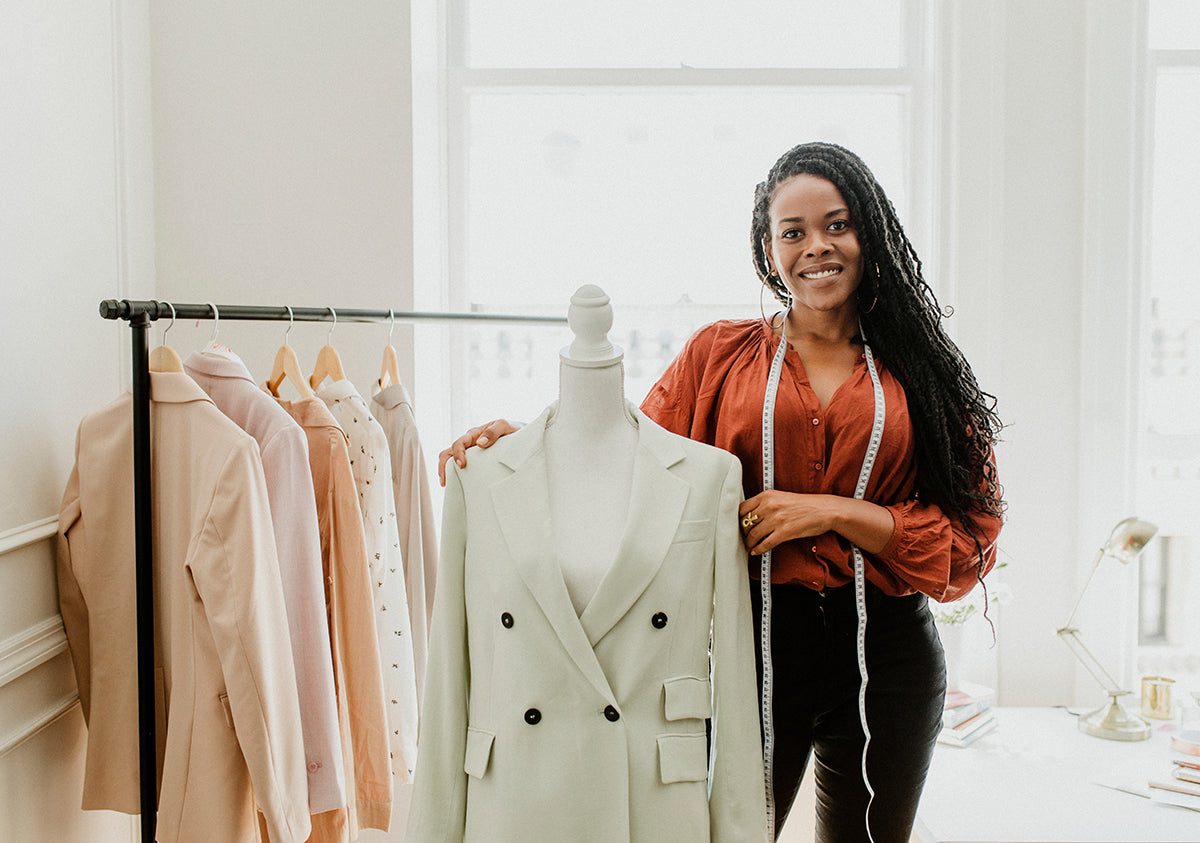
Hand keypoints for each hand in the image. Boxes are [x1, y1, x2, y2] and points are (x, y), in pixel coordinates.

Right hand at [437, 419, 519, 485]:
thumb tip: (480, 443)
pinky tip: (457, 485)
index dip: (457, 454)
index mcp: (474, 434)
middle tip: (445, 481)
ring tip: (446, 485)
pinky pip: (461, 467)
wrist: (523, 436)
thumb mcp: (505, 426)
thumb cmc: (514, 429)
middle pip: (448, 452)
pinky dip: (455, 475)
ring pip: (450, 460)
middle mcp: (469, 443)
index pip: (459, 443)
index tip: (461, 465)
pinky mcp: (476, 462)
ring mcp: (471, 453)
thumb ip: (493, 432)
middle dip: (443, 466)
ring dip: (446, 471)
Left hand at [738, 492, 893, 555]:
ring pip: (753, 535)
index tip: (737, 526)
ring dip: (749, 543)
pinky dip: (758, 549)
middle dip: (742, 533)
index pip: (742, 508)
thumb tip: (749, 516)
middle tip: (742, 538)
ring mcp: (776, 519)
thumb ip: (765, 504)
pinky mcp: (784, 532)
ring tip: (749, 547)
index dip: (737, 519)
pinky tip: (756, 551)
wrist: (824, 510)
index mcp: (766, 495)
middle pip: (745, 523)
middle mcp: (769, 506)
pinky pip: (764, 544)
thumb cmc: (804, 504)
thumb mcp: (781, 497)